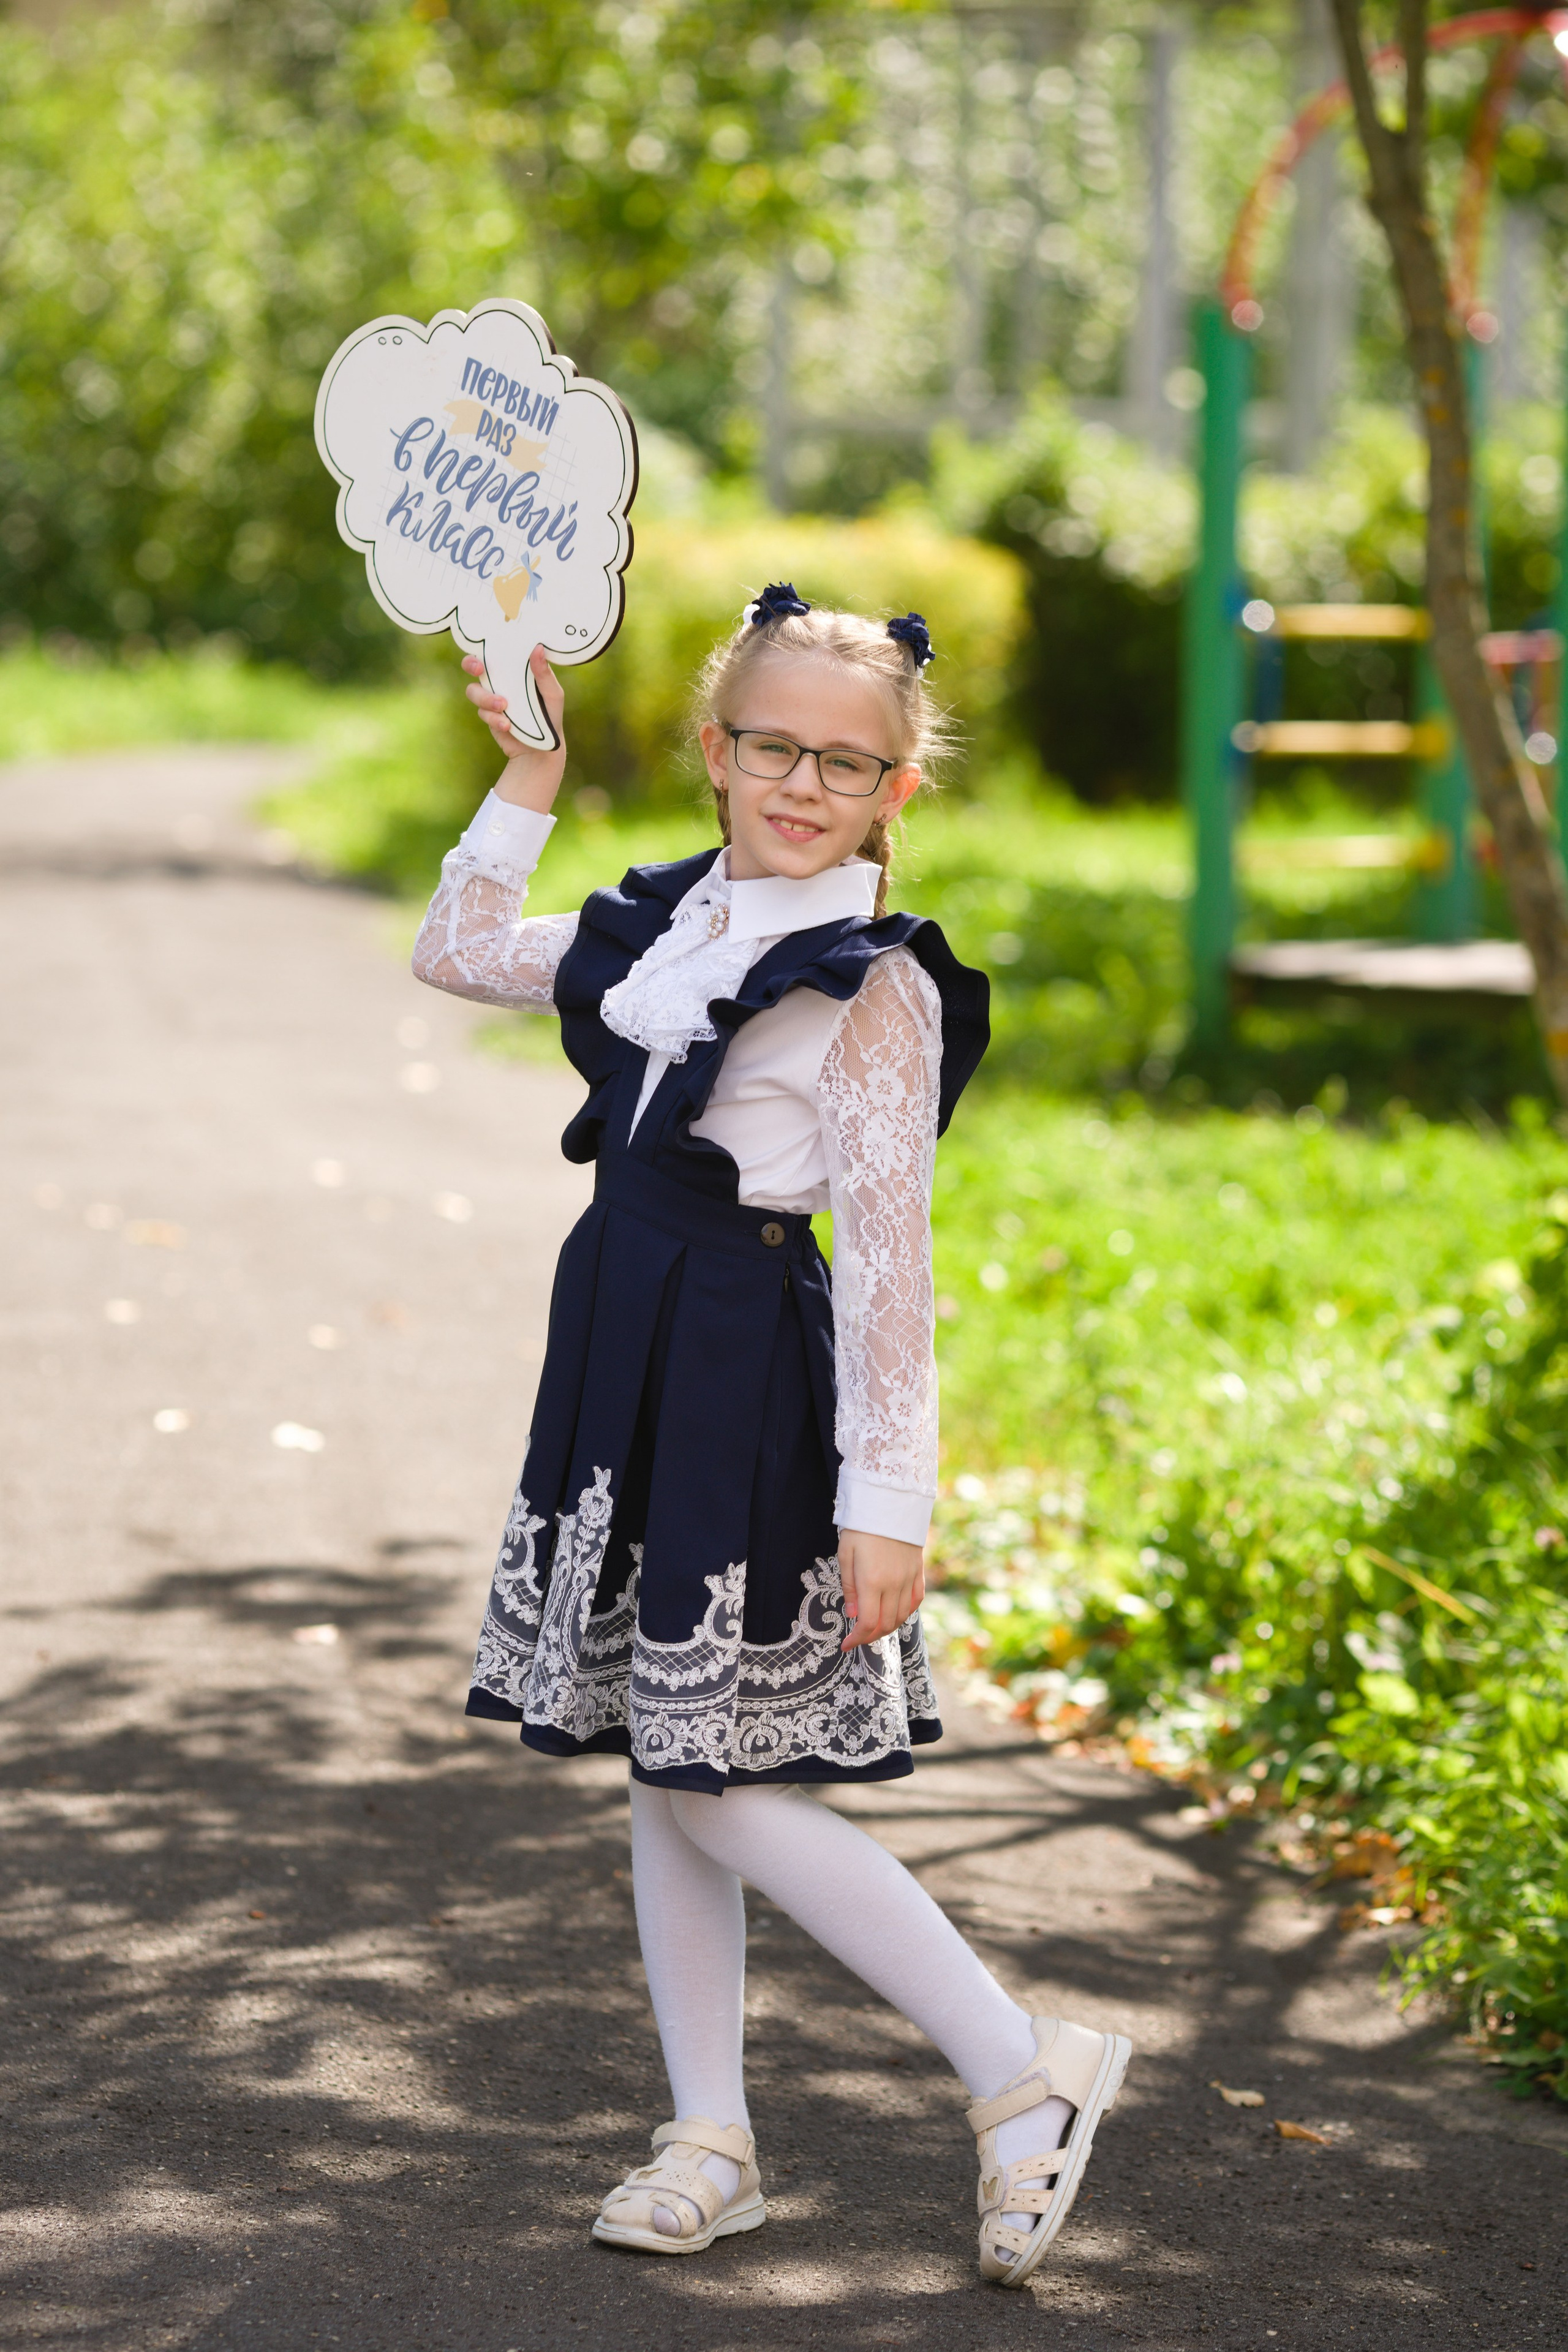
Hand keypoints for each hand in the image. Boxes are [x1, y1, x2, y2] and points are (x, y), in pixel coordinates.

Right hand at [463, 645, 565, 814]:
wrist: (541, 750)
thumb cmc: (550, 717)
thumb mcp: (552, 694)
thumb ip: (543, 673)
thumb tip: (537, 648)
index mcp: (515, 670)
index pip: (496, 651)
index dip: (486, 645)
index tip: (488, 648)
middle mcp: (501, 680)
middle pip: (473, 665)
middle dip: (471, 664)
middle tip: (480, 670)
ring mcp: (492, 697)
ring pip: (473, 690)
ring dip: (486, 698)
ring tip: (504, 706)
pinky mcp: (488, 716)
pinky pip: (482, 712)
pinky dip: (494, 718)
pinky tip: (508, 726)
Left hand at [838, 1529, 925, 1651]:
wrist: (889, 1503)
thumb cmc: (862, 1528)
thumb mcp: (845, 1555)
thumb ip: (849, 1587)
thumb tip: (852, 1614)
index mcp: (871, 1581)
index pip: (868, 1623)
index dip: (857, 1639)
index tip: (846, 1644)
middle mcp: (893, 1584)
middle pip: (886, 1624)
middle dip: (870, 1636)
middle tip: (858, 1637)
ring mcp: (908, 1578)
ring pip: (902, 1616)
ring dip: (887, 1627)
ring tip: (874, 1627)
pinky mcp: (918, 1571)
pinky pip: (916, 1600)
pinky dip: (906, 1612)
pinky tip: (896, 1613)